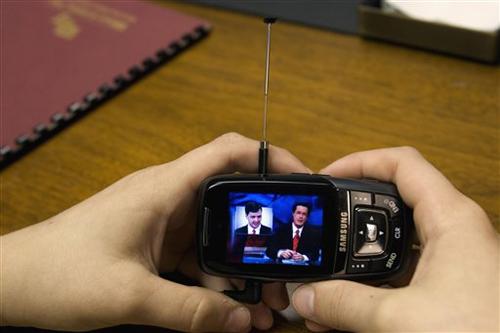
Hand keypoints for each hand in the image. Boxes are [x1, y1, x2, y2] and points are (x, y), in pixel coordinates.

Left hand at [1, 133, 309, 331]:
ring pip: (217, 234)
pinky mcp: (155, 244)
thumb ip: (192, 311)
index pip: (229, 153)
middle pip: (231, 199)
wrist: (14, 282)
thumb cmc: (59, 272)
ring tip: (264, 299)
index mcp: (165, 189)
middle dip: (265, 229)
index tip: (302, 181)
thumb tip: (243, 322)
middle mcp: (168, 198)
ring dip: (240, 264)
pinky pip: (198, 256)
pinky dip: (216, 279)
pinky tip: (228, 306)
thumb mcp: (132, 296)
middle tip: (290, 259)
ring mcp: (162, 222)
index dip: (271, 157)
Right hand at [292, 147, 498, 331]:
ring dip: (359, 255)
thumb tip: (306, 295)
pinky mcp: (449, 287)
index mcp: (451, 219)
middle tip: (323, 222)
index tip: (327, 177)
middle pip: (394, 201)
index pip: (402, 164)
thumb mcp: (402, 320)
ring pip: (396, 242)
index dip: (360, 162)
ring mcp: (453, 260)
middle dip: (352, 212)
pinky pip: (403, 273)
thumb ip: (347, 305)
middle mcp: (454, 232)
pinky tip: (348, 304)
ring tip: (327, 270)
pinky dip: (373, 282)